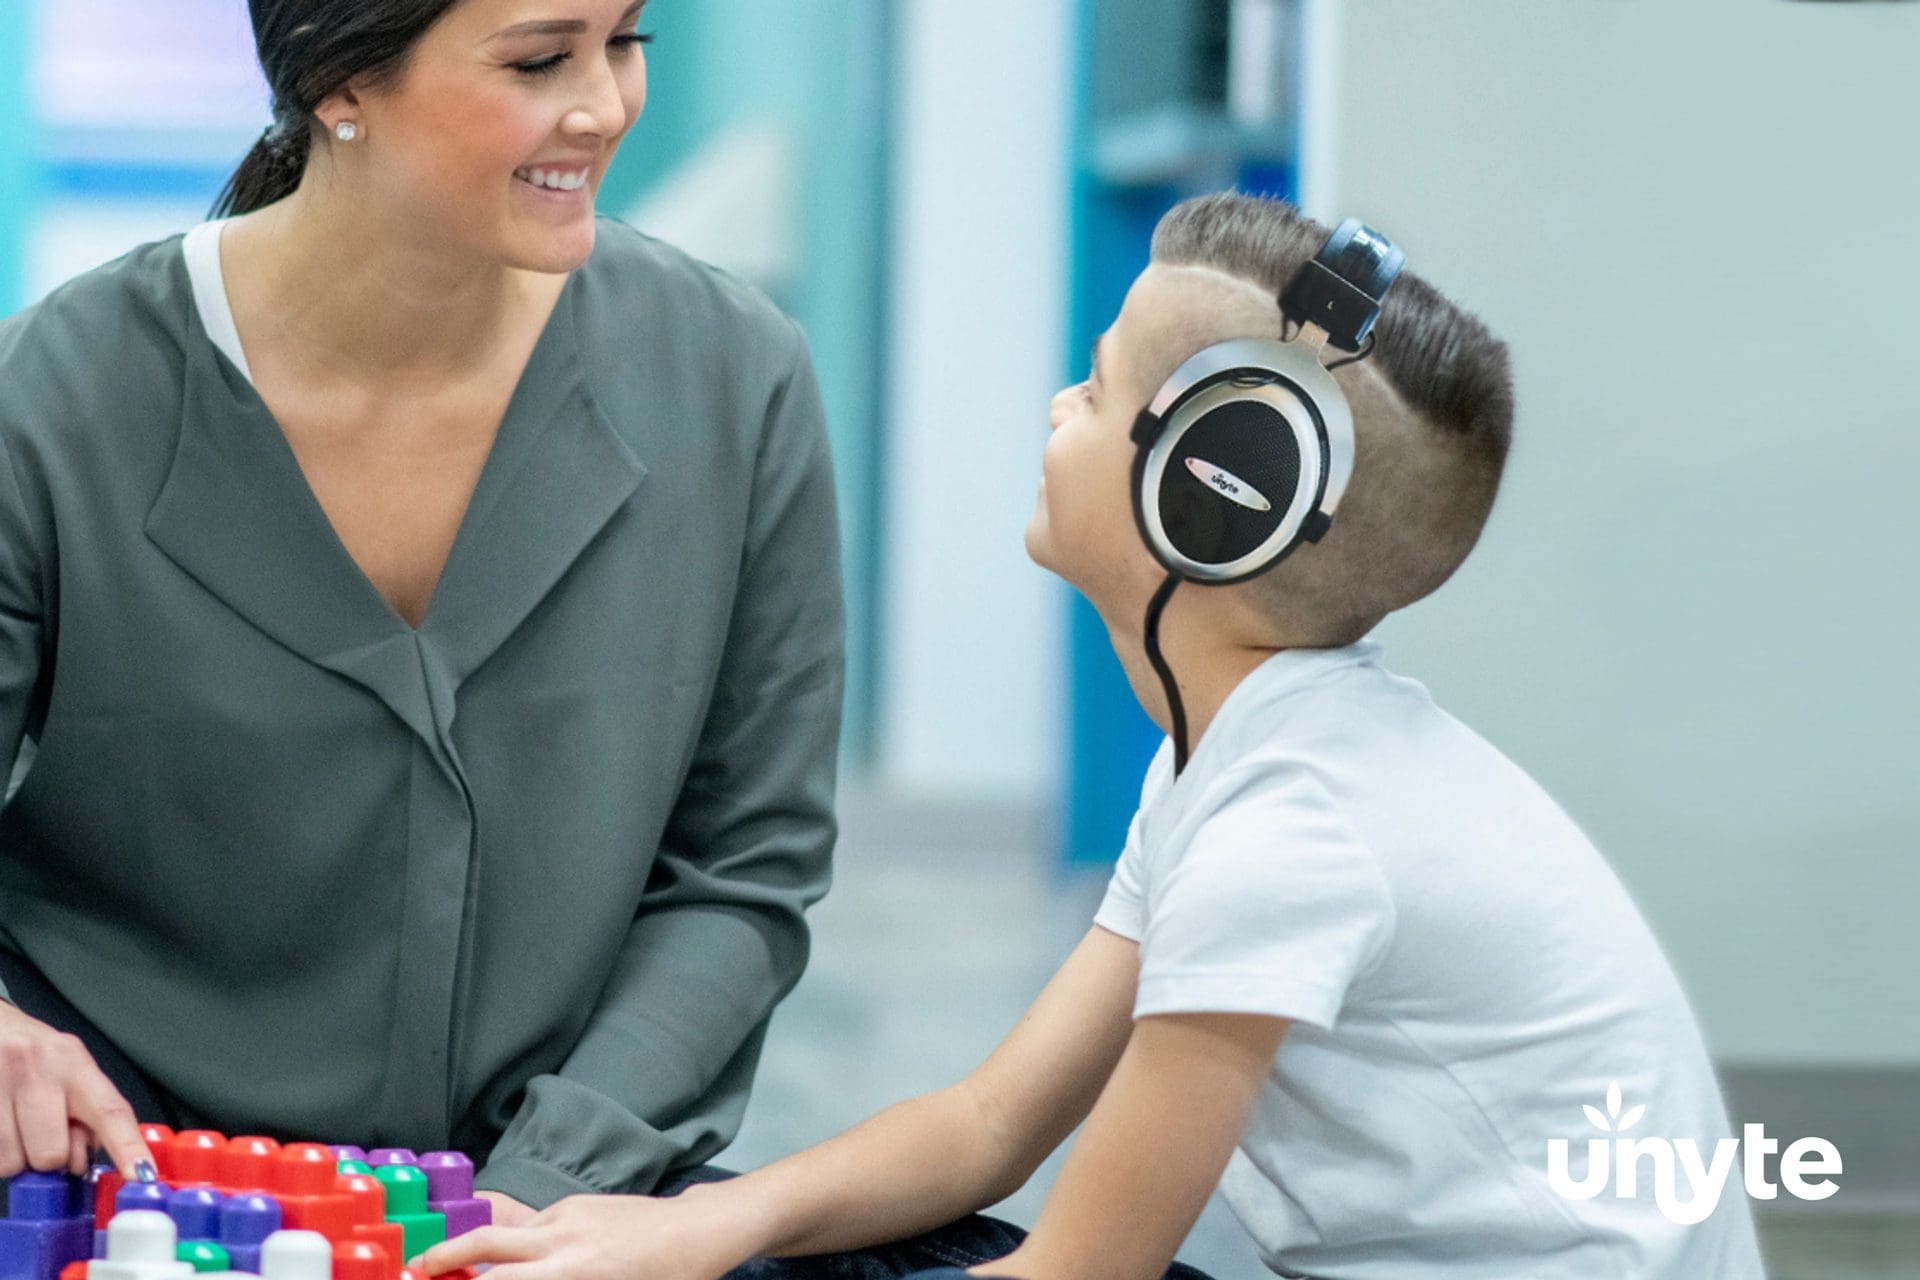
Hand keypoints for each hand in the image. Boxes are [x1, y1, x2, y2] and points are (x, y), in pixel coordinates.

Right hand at [0, 1001, 153, 1177]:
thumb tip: (83, 1162)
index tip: (143, 1175)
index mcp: (72, 1063)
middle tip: (44, 1136)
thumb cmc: (35, 1055)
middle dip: (49, 1157)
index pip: (109, 1111)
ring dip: (17, 1158)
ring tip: (18, 1128)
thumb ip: (90, 1114)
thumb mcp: (71, 1070)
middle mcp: (35, 1071)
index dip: (128, 1148)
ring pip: (11, 1163)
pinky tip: (3, 1126)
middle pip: (50, 1153)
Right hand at [416, 1186, 754, 1279]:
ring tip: (464, 1269)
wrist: (700, 1230)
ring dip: (488, 1252)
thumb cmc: (669, 1276)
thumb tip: (515, 1279)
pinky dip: (528, 1245)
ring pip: (511, 1233)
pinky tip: (538, 1261)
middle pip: (486, 1242)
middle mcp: (564, 1238)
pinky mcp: (578, 1202)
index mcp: (575, 1270)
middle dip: (444, 1257)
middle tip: (416, 1269)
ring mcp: (570, 1214)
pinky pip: (539, 1225)